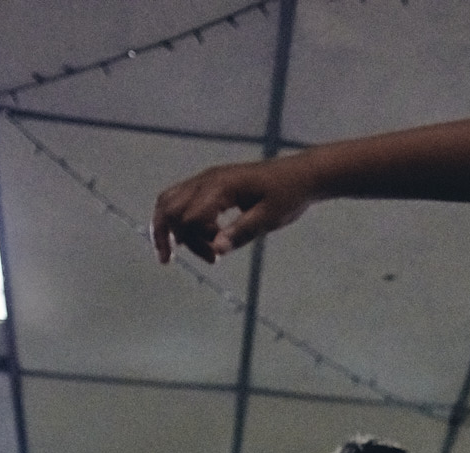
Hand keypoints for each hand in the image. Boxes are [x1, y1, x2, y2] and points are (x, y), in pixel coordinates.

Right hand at [151, 155, 315, 263]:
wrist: (301, 175)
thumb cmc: (289, 195)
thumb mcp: (269, 218)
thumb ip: (242, 232)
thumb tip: (217, 250)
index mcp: (221, 187)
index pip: (188, 217)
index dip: (196, 242)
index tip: (216, 257)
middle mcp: (207, 179)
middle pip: (169, 208)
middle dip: (172, 237)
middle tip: (190, 260)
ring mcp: (206, 179)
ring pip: (169, 201)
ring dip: (169, 229)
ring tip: (178, 254)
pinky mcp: (210, 184)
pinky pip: (180, 199)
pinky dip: (178, 220)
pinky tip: (192, 239)